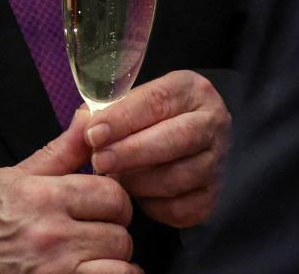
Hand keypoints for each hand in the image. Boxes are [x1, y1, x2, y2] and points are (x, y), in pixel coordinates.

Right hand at [0, 108, 140, 273]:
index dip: (114, 199)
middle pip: (119, 234)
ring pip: (119, 266)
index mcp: (42, 198)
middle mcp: (51, 236)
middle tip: (96, 231)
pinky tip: (93, 272)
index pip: (112, 195)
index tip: (104, 205)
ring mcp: (53, 271)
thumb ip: (60, 152)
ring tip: (97, 256)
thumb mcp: (12, 176)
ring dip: (114, 262)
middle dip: (112, 231)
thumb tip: (87, 119)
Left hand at [85, 70, 229, 227]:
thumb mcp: (128, 103)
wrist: (181, 143)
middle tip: (99, 161)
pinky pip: (181, 208)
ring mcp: (217, 161)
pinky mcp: (211, 196)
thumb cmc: (145, 119)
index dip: (123, 118)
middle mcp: (213, 122)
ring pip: (179, 177)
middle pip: (177, 138)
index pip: (158, 100)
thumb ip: (103, 113)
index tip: (93, 133)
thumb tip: (82, 128)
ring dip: (139, 181)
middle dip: (132, 152)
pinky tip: (135, 195)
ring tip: (113, 178)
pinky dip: (152, 205)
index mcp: (190, 89)